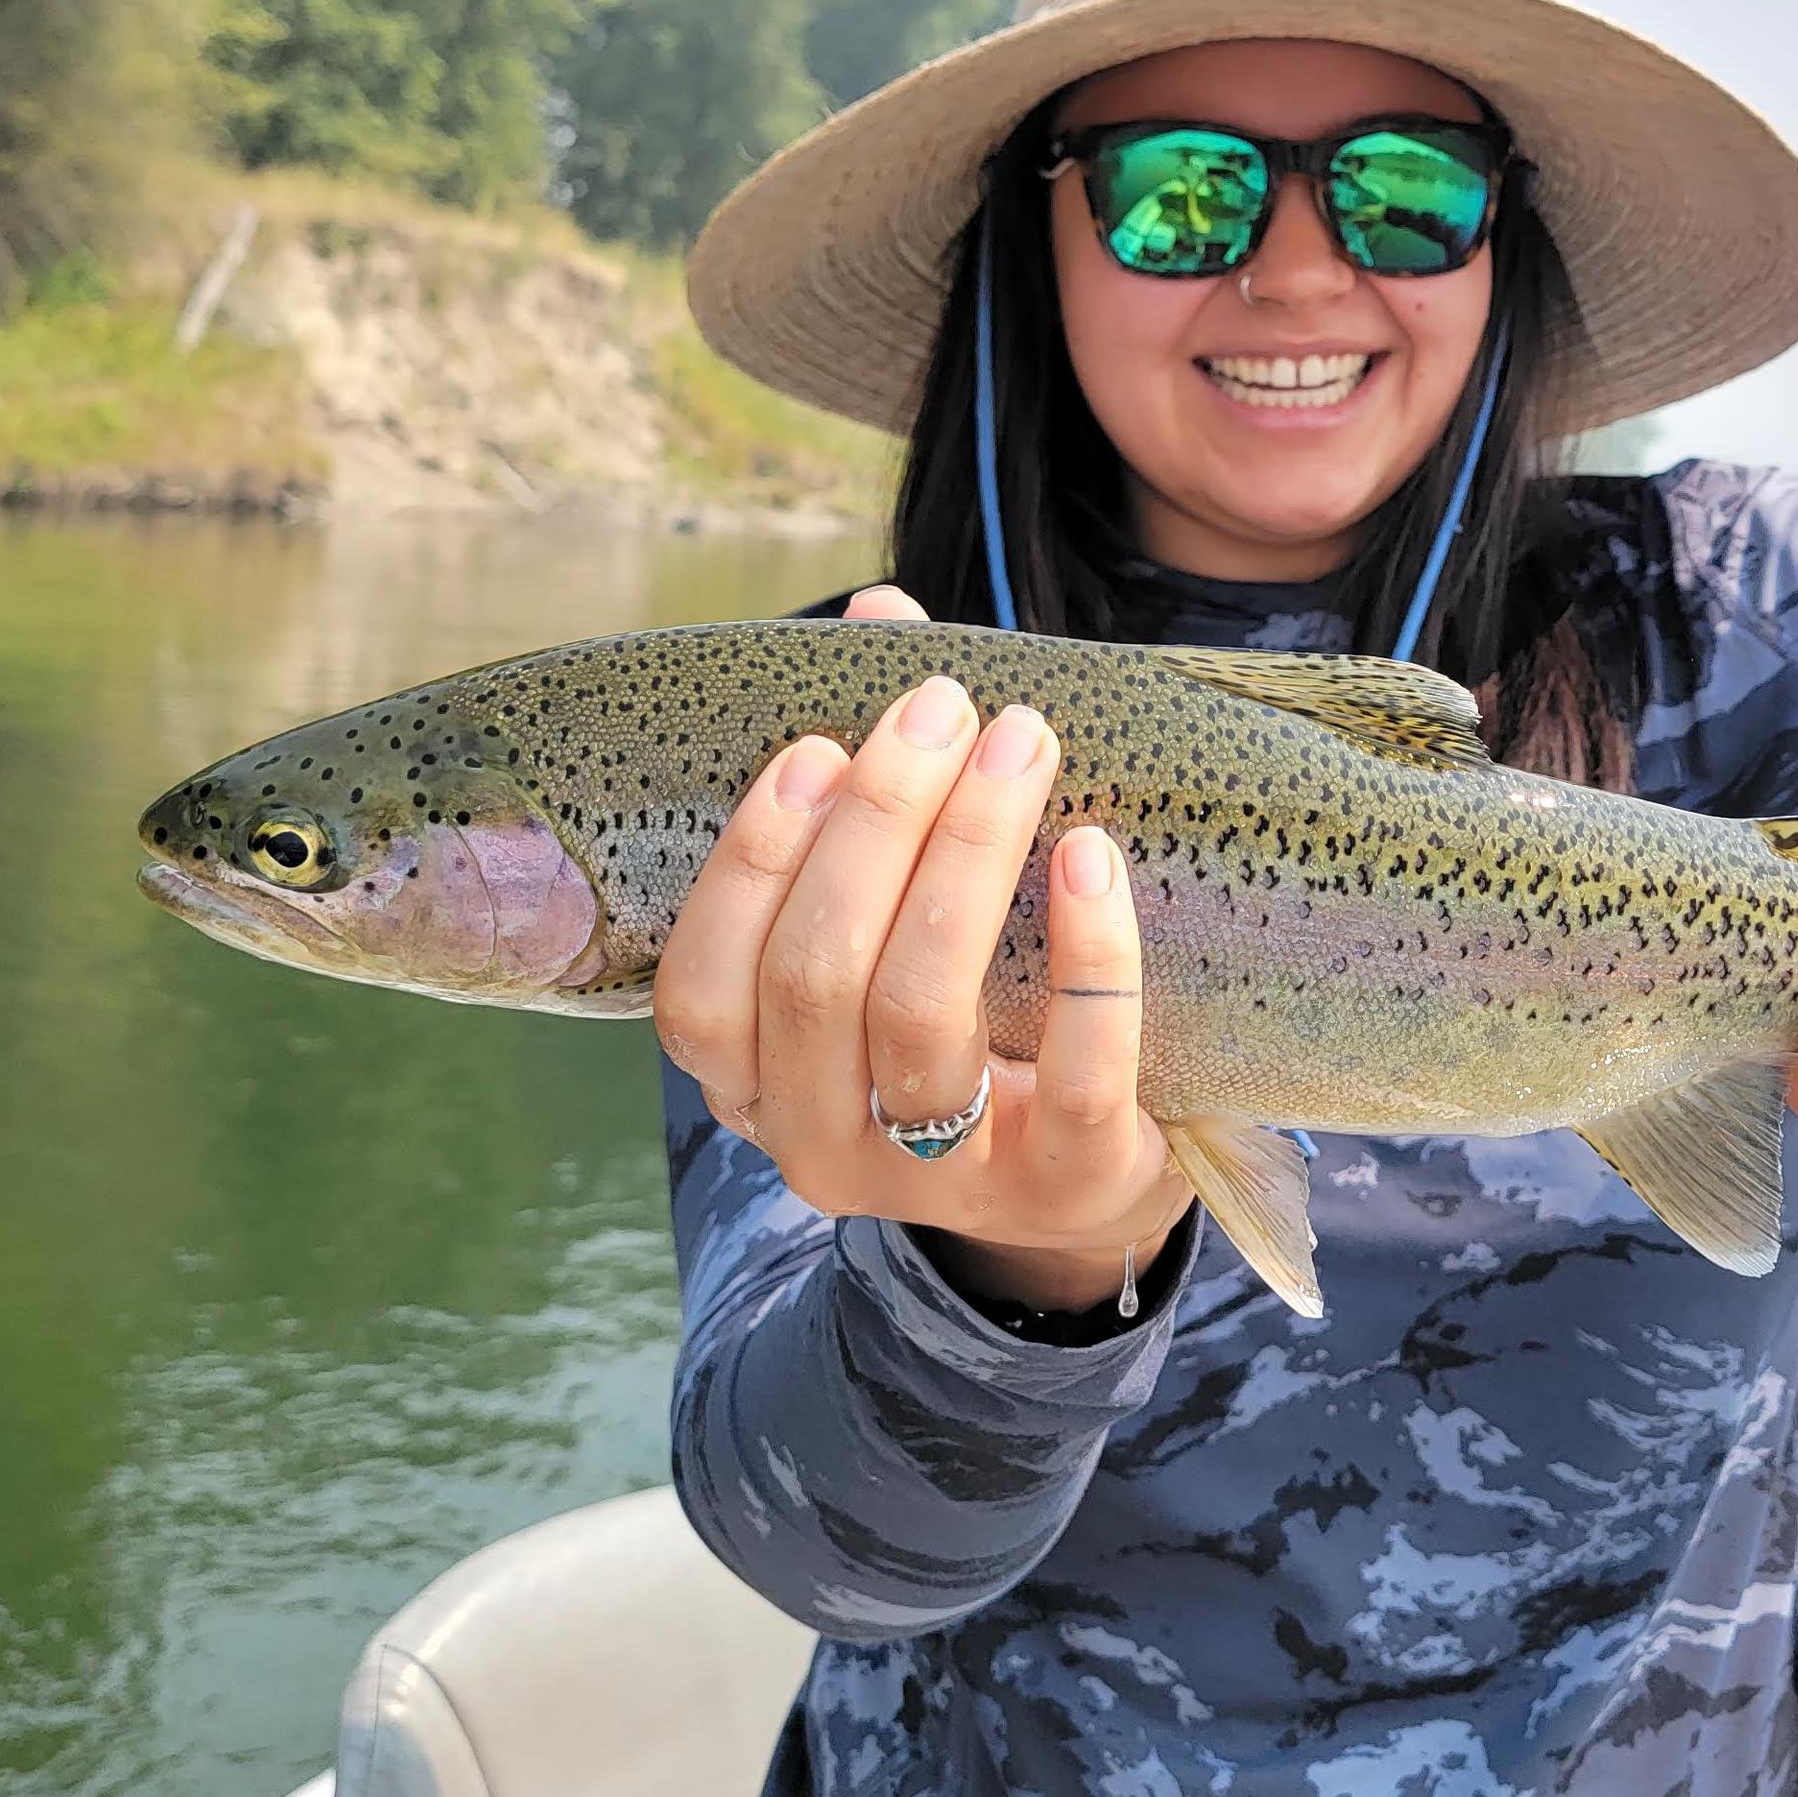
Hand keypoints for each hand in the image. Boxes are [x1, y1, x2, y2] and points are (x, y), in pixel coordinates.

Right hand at [654, 583, 1193, 1314]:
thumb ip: (875, 785)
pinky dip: (1088, 952)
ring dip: (968, 857)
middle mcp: (825, 1149)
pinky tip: (1090, 850)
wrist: (1093, 1179)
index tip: (817, 747)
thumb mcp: (898, 926)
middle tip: (943, 707)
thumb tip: (879, 612)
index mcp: (758, 1087)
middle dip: (879, 825)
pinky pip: (1078, 1067)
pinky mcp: (1071, 1183)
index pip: (704, 992)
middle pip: (818, 981)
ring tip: (1020, 743)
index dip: (752, 866)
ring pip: (923, 1015)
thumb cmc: (970, 1016)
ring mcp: (947, 1182)